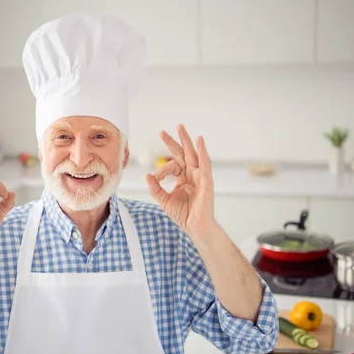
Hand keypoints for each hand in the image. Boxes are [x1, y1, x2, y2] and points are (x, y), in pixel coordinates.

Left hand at [146, 124, 216, 238]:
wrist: (195, 227)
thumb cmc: (183, 215)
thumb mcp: (164, 200)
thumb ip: (156, 188)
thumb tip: (147, 175)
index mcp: (183, 178)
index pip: (172, 166)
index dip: (162, 170)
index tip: (155, 177)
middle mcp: (192, 174)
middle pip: (182, 154)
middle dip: (173, 142)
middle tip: (162, 132)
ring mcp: (200, 176)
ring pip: (193, 154)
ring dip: (187, 140)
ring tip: (180, 127)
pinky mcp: (206, 180)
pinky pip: (205, 163)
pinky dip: (203, 151)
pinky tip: (199, 140)